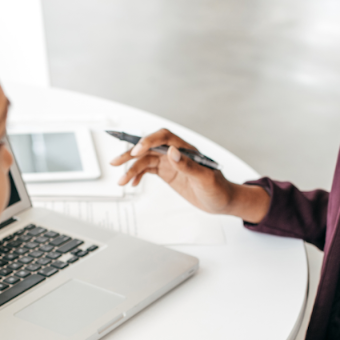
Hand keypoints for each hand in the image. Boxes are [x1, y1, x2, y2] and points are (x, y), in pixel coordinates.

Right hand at [109, 128, 268, 221]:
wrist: (222, 201)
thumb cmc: (218, 189)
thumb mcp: (205, 179)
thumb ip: (188, 165)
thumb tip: (172, 152)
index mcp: (186, 150)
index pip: (164, 138)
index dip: (149, 141)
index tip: (137, 151)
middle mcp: (176, 153)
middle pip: (149, 148)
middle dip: (131, 153)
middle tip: (116, 161)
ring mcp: (170, 163)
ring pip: (146, 160)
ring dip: (132, 169)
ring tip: (121, 180)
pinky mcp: (167, 173)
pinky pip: (148, 170)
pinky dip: (138, 175)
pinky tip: (133, 182)